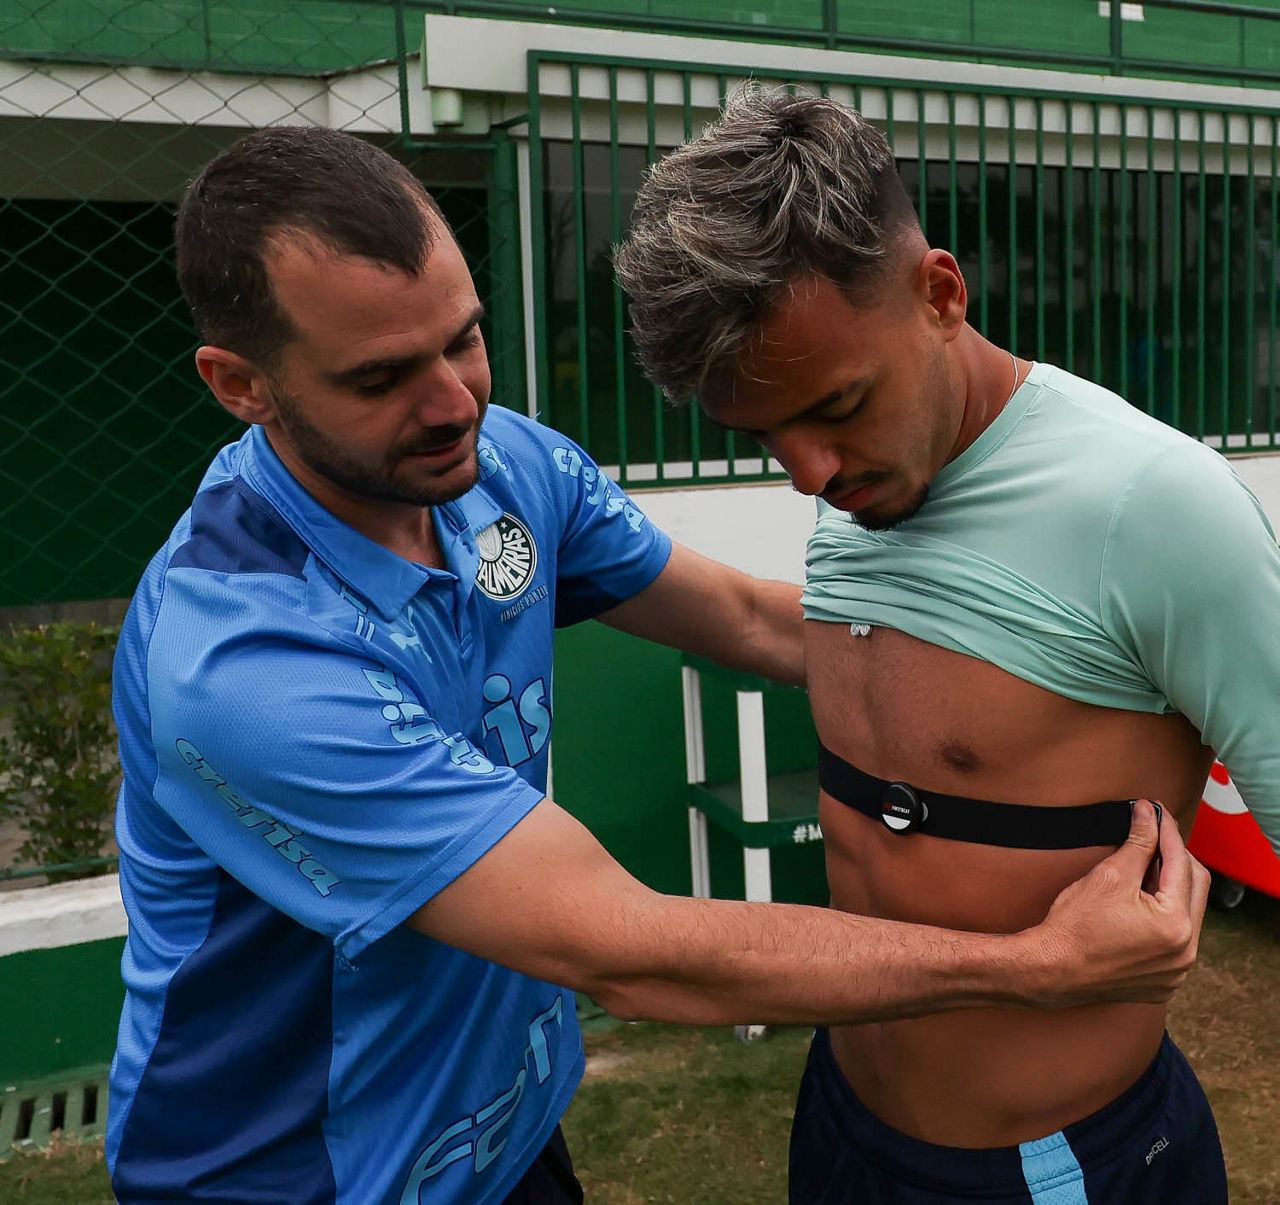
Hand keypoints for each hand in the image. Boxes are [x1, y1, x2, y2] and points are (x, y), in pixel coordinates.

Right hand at [1024, 799, 1209, 1007]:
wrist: (1051, 970)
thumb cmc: (1073, 926)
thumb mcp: (1108, 876)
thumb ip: (1138, 843)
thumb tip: (1148, 813)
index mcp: (1175, 925)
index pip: (1181, 864)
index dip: (1168, 834)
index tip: (1158, 813)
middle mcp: (1186, 952)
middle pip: (1195, 888)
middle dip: (1176, 858)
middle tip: (1155, 835)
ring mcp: (1178, 970)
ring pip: (1188, 914)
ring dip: (1173, 888)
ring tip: (1146, 868)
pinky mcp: (1166, 981)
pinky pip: (1177, 940)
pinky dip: (1166, 917)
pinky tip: (1143, 904)